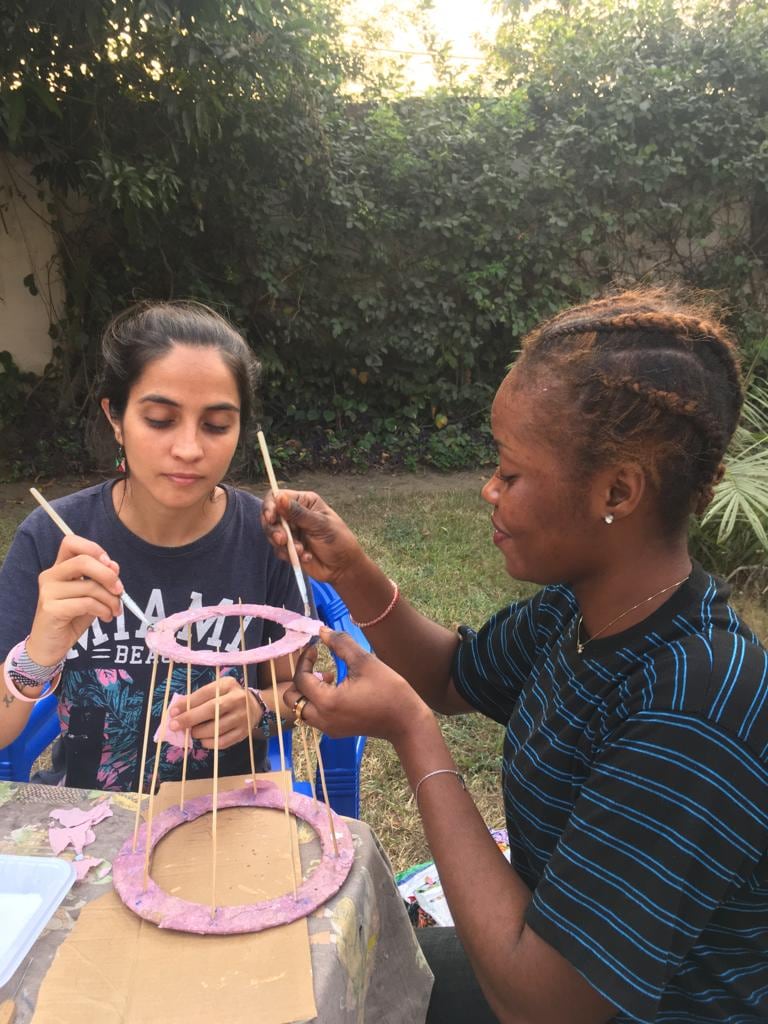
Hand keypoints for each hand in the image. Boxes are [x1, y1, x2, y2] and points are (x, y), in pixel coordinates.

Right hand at [28, 535, 123, 666]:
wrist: (50, 646)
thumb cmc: (72, 618)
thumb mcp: (91, 595)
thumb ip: (101, 580)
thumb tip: (114, 566)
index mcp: (59, 568)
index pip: (71, 542)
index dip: (93, 548)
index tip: (110, 565)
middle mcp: (50, 575)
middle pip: (83, 561)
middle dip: (108, 575)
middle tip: (120, 591)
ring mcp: (48, 591)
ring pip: (89, 586)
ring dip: (111, 600)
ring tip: (115, 610)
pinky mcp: (50, 608)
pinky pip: (86, 603)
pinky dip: (103, 610)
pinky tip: (106, 617)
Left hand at [168, 676, 259, 748]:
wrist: (255, 707)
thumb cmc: (227, 697)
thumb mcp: (216, 690)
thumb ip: (197, 698)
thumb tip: (176, 711)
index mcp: (228, 684)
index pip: (205, 693)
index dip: (188, 703)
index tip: (172, 712)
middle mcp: (237, 699)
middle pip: (212, 710)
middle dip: (190, 719)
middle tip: (174, 726)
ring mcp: (242, 717)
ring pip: (216, 729)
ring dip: (198, 733)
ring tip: (191, 732)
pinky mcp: (243, 733)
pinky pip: (222, 742)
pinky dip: (208, 743)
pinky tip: (203, 739)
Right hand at [261, 490, 364, 584]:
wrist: (343, 567)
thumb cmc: (338, 540)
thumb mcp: (320, 524)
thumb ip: (298, 513)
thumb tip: (279, 498)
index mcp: (304, 502)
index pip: (277, 497)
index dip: (270, 506)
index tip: (271, 518)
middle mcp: (294, 514)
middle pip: (269, 516)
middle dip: (274, 529)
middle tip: (282, 540)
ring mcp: (290, 531)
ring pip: (272, 534)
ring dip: (284, 544)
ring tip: (301, 550)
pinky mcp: (288, 547)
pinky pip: (278, 550)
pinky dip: (289, 555)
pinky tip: (306, 557)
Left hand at [283, 627, 432, 743]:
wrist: (406, 721)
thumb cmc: (389, 690)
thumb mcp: (365, 661)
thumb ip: (340, 643)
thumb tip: (322, 631)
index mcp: (327, 701)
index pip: (301, 679)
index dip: (304, 659)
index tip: (314, 648)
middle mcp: (322, 719)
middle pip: (291, 698)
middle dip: (300, 678)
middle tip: (316, 665)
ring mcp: (328, 728)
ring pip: (301, 709)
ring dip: (307, 691)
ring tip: (328, 676)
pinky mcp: (335, 731)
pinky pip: (314, 716)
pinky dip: (316, 701)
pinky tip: (337, 689)